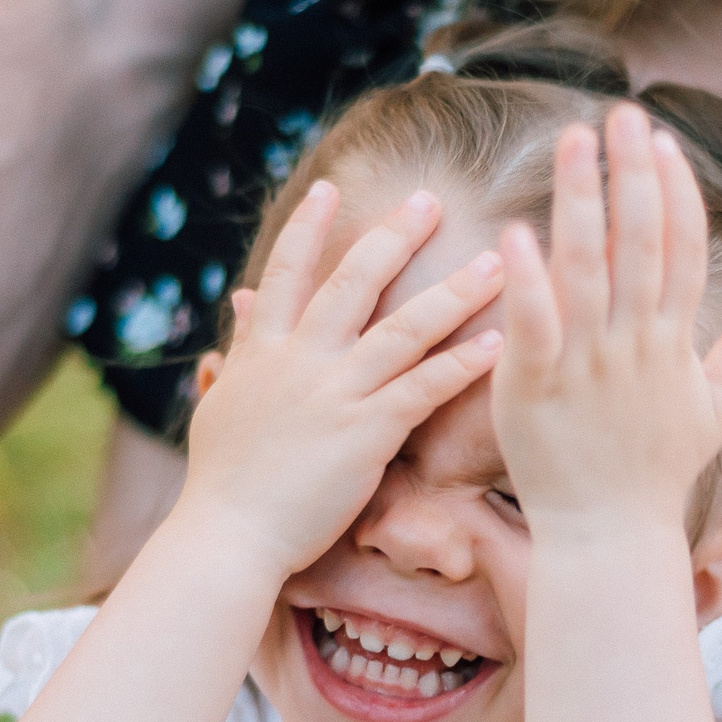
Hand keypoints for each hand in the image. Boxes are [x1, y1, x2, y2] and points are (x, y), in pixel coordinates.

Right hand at [179, 181, 504, 577]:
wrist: (227, 536)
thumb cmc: (222, 482)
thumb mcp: (222, 404)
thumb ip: (240, 349)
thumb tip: (241, 304)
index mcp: (264, 351)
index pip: (287, 273)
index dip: (308, 228)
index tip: (330, 185)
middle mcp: (301, 360)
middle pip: (354, 283)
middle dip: (394, 235)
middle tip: (430, 199)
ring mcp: (335, 394)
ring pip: (403, 328)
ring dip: (453, 292)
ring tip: (497, 262)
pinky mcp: (365, 434)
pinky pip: (423, 390)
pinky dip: (462, 365)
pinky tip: (499, 344)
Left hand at [492, 106, 721, 535]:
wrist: (610, 537)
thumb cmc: (656, 472)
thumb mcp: (716, 406)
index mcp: (672, 342)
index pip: (679, 250)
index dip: (673, 192)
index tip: (659, 141)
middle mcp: (634, 345)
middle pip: (639, 244)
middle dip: (631, 176)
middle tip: (620, 114)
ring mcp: (587, 365)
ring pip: (589, 270)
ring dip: (582, 201)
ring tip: (574, 140)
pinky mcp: (537, 389)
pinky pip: (536, 326)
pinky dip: (528, 281)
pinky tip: (518, 231)